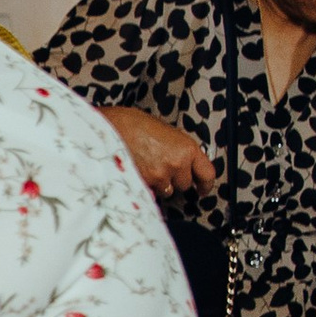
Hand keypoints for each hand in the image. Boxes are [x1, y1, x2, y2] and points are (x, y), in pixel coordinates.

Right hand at [104, 105, 218, 198]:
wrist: (108, 127)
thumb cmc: (132, 124)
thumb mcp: (164, 131)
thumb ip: (178, 148)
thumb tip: (184, 161)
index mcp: (186, 148)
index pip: (207, 174)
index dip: (205, 184)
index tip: (203, 188)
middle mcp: (177, 164)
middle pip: (185, 184)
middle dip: (175, 179)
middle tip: (161, 167)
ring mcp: (160, 176)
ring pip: (167, 191)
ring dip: (160, 184)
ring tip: (146, 166)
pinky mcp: (145, 185)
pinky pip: (151, 192)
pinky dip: (146, 185)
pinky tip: (137, 171)